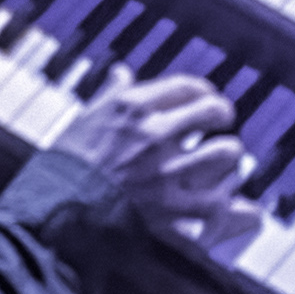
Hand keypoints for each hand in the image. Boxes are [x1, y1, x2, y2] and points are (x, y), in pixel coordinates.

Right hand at [45, 70, 256, 252]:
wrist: (51, 220)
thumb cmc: (62, 172)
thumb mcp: (82, 122)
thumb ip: (109, 96)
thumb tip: (122, 73)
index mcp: (131, 109)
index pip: (186, 87)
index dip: (203, 92)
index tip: (205, 99)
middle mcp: (155, 136)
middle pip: (214, 112)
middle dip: (221, 119)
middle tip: (220, 128)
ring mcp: (169, 175)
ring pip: (227, 154)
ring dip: (227, 161)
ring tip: (222, 168)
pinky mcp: (177, 214)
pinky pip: (229, 209)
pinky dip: (241, 213)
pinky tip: (243, 212)